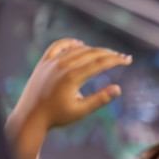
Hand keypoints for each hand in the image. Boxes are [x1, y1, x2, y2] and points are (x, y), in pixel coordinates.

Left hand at [9, 38, 130, 132]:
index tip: (128, 60)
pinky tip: (79, 43)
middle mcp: (62, 66)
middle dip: (109, 54)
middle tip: (122, 57)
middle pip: (90, 53)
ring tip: (106, 54)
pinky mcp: (44, 62)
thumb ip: (100, 99)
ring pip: (76, 49)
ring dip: (93, 50)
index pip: (99, 63)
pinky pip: (57, 46)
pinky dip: (69, 43)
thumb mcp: (81, 111)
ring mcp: (51, 62)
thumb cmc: (57, 116)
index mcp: (72, 77)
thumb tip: (118, 88)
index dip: (116, 60)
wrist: (30, 115)